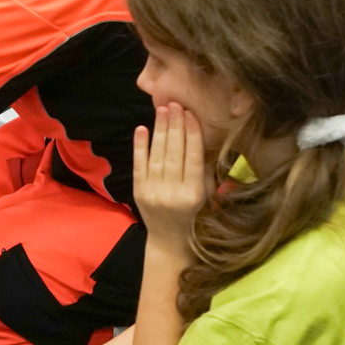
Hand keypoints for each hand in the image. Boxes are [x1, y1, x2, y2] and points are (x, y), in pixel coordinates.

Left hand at [132, 101, 206, 249]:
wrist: (169, 240)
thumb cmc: (194, 215)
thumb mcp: (205, 196)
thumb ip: (203, 171)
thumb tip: (199, 137)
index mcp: (193, 195)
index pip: (192, 159)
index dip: (192, 135)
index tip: (191, 114)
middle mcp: (172, 193)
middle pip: (174, 154)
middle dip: (175, 127)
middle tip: (175, 104)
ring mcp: (153, 192)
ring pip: (157, 156)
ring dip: (160, 131)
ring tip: (162, 110)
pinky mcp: (138, 192)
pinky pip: (139, 165)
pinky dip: (140, 146)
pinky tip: (142, 128)